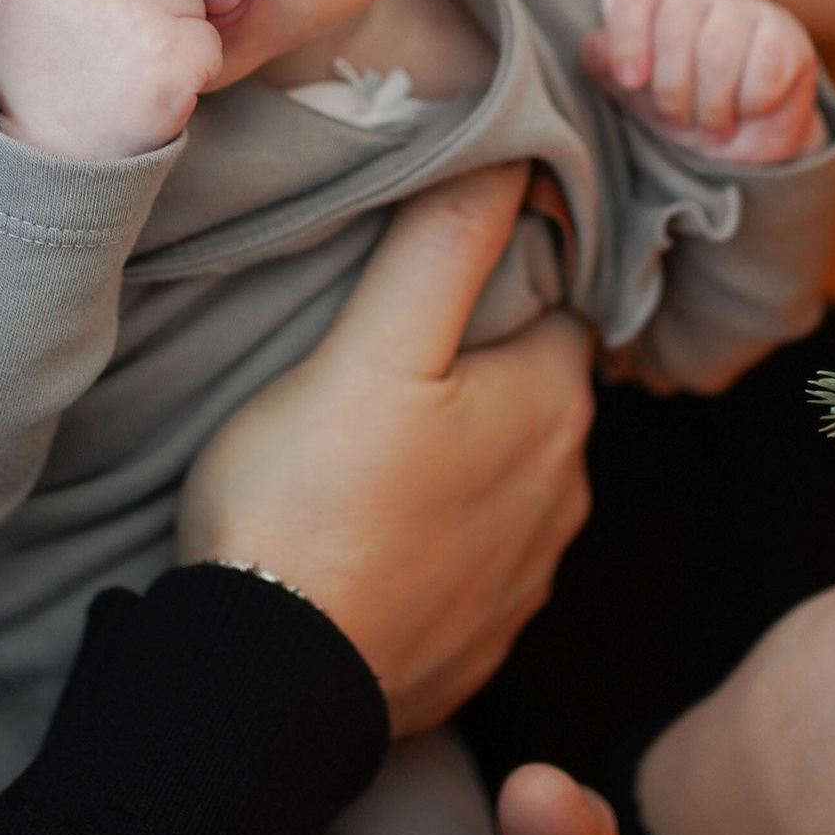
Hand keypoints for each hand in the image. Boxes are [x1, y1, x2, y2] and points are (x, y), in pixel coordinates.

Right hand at [0, 0, 223, 158]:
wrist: (52, 162)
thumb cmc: (49, 84)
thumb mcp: (31, 7)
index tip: (103, 13)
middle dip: (151, 5)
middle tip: (117, 55)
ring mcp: (131, 16)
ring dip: (176, 38)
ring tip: (134, 75)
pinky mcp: (169, 54)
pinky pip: (208, 42)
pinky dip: (195, 71)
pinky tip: (157, 93)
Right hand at [176, 164, 594, 736]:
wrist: (270, 684)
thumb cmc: (310, 503)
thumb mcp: (370, 349)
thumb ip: (444, 244)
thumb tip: (517, 149)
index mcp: (551, 409)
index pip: (559, 304)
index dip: (503, 276)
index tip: (434, 274)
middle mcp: (565, 495)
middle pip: (534, 391)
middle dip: (481, 366)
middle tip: (388, 350)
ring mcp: (525, 579)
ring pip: (505, 477)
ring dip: (459, 455)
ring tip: (371, 440)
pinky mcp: (477, 641)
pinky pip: (470, 559)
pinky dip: (436, 536)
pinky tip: (371, 528)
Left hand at [581, 0, 818, 163]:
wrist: (741, 136)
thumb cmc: (679, 106)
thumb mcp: (634, 93)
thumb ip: (604, 65)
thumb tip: (595, 48)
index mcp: (652, 4)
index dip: (626, 39)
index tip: (631, 81)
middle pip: (675, 27)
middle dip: (671, 91)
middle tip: (679, 120)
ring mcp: (744, 10)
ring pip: (718, 51)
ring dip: (711, 106)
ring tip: (712, 126)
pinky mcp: (785, 35)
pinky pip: (765, 69)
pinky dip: (752, 104)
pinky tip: (750, 110)